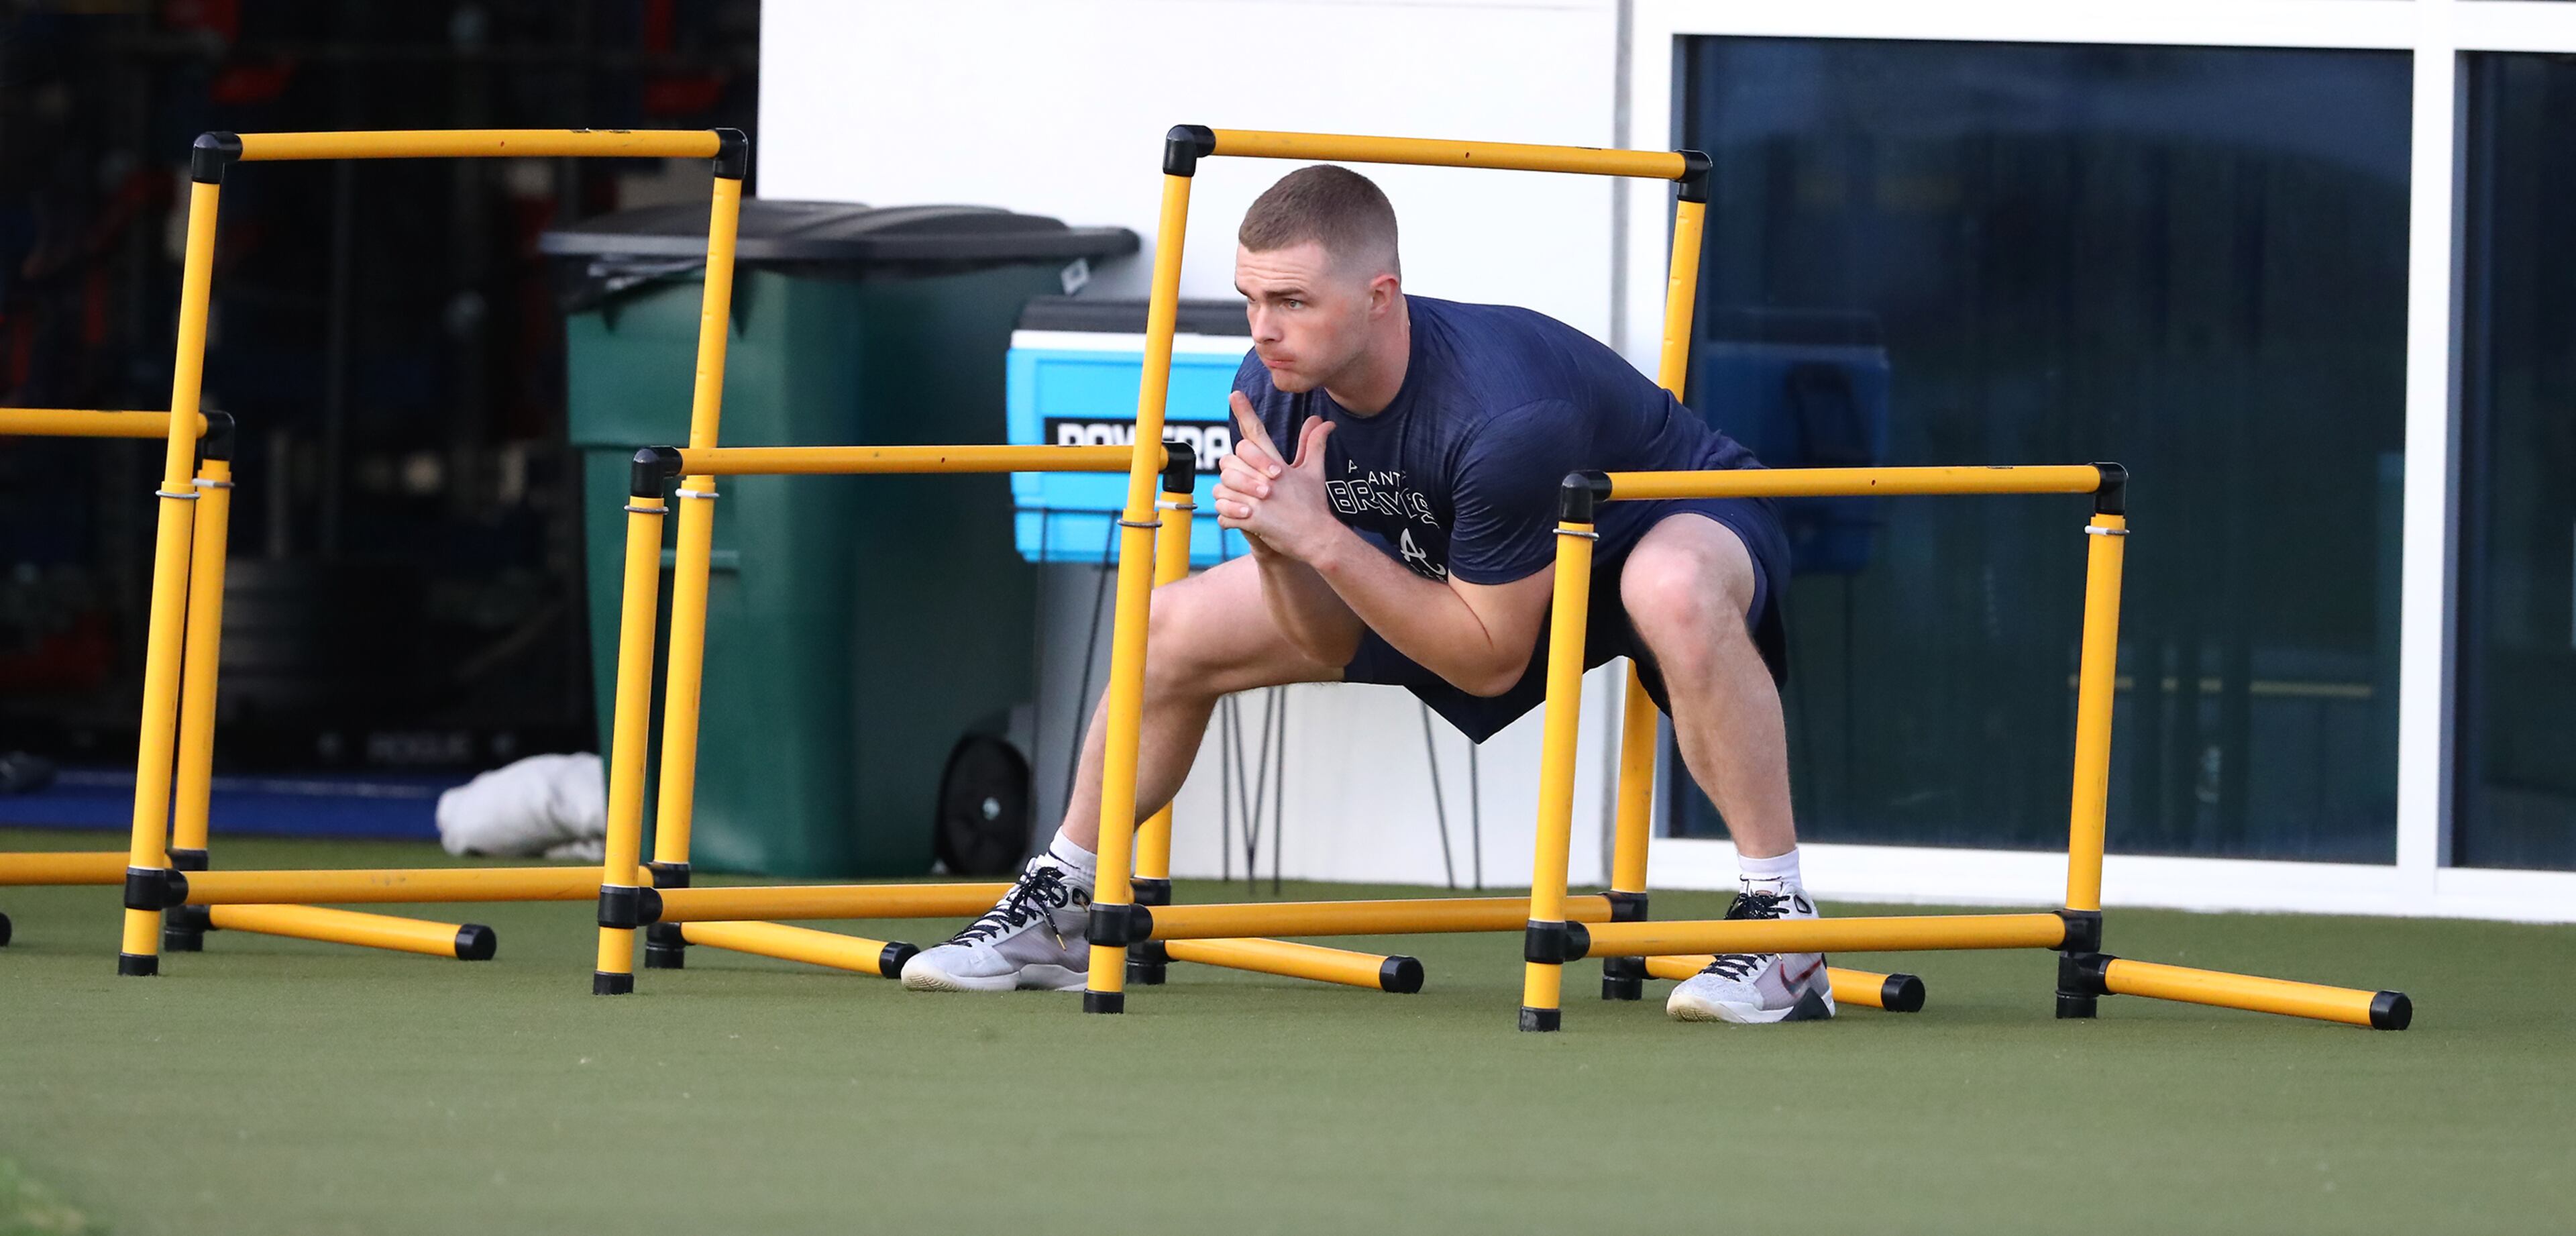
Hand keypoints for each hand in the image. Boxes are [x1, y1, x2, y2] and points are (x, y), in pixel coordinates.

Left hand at [1213, 391, 1338, 563]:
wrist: (1317, 537)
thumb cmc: (1314, 505)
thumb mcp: (1314, 471)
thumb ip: (1315, 444)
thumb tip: (1325, 422)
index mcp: (1277, 463)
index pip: (1257, 433)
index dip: (1245, 412)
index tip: (1234, 394)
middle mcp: (1265, 478)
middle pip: (1229, 460)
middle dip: (1231, 472)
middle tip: (1243, 484)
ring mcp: (1257, 499)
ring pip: (1222, 487)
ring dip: (1227, 496)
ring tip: (1240, 504)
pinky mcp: (1251, 519)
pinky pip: (1223, 513)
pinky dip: (1226, 518)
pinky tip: (1238, 520)